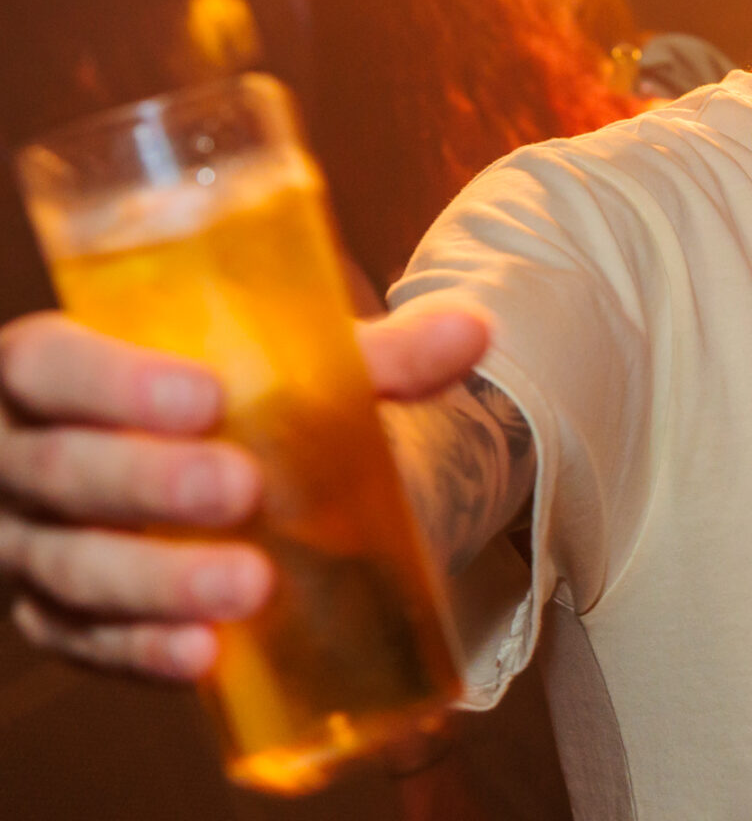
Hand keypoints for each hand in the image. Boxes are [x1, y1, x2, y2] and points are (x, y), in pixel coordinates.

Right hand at [0, 306, 488, 679]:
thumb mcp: (279, 369)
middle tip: (243, 489)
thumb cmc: (221, 401)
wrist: (188, 464)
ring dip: (159, 580)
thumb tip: (471, 332)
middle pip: (62, 470)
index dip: (113, 382)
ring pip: (71, 566)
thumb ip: (366, 356)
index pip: (48, 366)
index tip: (206, 398)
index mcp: (53, 371)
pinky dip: (142, 650)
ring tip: (251, 585)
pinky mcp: (59, 617)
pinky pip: (86, 641)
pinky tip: (204, 655)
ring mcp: (32, 544)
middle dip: (150, 483)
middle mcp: (25, 457)